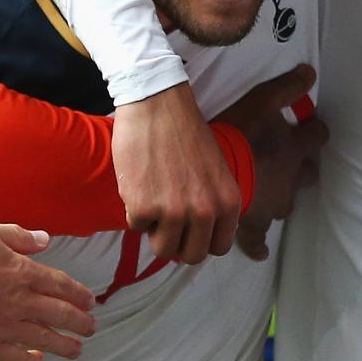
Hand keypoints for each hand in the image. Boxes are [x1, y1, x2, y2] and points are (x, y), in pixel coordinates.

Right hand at [0, 218, 95, 360]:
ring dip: (65, 346)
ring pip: (45, 340)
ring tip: (76, 350)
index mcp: (22, 272)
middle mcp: (20, 302)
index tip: (90, 301)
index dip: (80, 295)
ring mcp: (5, 327)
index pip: (62, 286)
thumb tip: (45, 240)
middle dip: (81, 322)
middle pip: (61, 315)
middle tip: (91, 328)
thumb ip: (18, 237)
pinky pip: (16, 359)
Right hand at [113, 81, 238, 264]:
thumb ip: (213, 203)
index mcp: (228, 202)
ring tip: (152, 201)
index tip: (189, 230)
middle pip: (191, 256)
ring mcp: (174, 212)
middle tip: (166, 223)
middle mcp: (205, 212)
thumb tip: (199, 234)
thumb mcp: (216, 171)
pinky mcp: (143, 209)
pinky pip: (136, 227)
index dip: (201, 240)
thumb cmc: (184, 133)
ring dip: (154, 230)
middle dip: (177, 243)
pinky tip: (138, 184)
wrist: (156, 104)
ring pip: (162, 249)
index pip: (218, 248)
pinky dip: (133, 211)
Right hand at [211, 64, 323, 260]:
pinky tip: (260, 252)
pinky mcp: (251, 224)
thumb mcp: (260, 101)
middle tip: (289, 163)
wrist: (209, 171)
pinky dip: (258, 246)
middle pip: (306, 175)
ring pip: (285, 205)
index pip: (317, 136)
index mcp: (294, 150)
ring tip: (267, 194)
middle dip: (302, 169)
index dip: (316, 131)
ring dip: (279, 199)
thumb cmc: (235, 134)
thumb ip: (287, 87)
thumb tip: (310, 72)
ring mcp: (272, 205)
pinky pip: (257, 241)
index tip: (310, 127)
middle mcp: (290, 180)